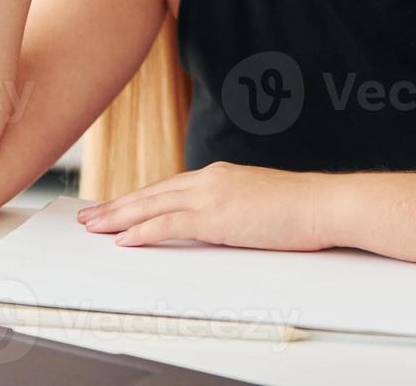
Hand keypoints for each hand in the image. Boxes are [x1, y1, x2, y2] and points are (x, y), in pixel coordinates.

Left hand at [77, 162, 340, 251]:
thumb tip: (222, 224)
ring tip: (94, 226)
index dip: (140, 198)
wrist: (324, 204)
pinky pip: (169, 223)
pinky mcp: (216, 215)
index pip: (169, 188)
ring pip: (152, 205)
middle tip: (90, 215)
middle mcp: (211, 179)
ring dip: (119, 217)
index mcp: (221, 176)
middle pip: (153, 193)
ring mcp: (212, 195)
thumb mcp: (259, 204)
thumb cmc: (303, 208)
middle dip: (118, 205)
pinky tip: (123, 238)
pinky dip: (142, 230)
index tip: (118, 206)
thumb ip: (234, 209)